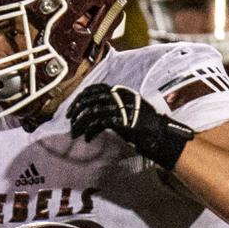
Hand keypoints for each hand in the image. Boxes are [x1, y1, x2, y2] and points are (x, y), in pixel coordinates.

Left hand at [67, 84, 193, 170]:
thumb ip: (110, 107)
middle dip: (76, 109)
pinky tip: (88, 138)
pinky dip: (90, 131)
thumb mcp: (125, 110)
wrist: (158, 134)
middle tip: (69, 120)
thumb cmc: (142, 125)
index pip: (95, 88)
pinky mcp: (122, 121)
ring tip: (75, 132)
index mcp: (121, 91)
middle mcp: (120, 96)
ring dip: (80, 123)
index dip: (81, 97)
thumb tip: (90, 113)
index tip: (72, 108)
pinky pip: (99, 123)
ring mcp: (122, 108)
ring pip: (92, 111)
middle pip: (90, 98)